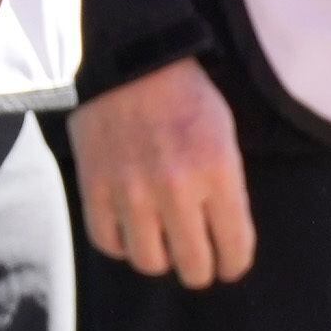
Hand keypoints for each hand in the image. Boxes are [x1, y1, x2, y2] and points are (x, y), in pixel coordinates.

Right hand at [70, 57, 254, 286]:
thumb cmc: (185, 96)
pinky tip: (130, 228)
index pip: (235, 249)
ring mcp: (131, 191)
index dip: (234, 264)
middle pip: (194, 267)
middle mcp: (176, 189)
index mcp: (217, 171)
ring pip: (150, 263)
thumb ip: (227, 187)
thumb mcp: (224, 135)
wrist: (129, 61)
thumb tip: (225, 237)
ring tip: (161, 241)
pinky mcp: (95, 188)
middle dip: (201, 269)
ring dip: (160, 257)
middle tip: (197, 258)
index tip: (229, 263)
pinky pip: (109, 242)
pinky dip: (121, 243)